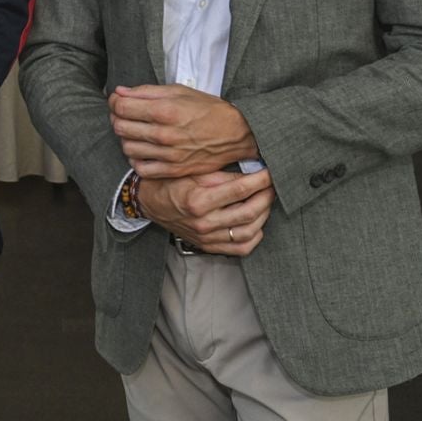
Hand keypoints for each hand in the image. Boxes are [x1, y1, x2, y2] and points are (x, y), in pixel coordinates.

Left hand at [110, 83, 258, 178]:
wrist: (237, 135)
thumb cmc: (208, 110)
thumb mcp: (180, 91)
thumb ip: (147, 92)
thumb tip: (120, 92)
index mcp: (165, 111)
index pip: (122, 107)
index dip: (115, 102)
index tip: (118, 100)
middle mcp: (164, 134)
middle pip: (120, 127)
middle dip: (117, 118)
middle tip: (125, 114)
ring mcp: (168, 155)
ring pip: (127, 148)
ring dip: (126, 138)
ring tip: (135, 131)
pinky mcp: (173, 170)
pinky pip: (141, 168)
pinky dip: (136, 159)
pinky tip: (142, 149)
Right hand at [137, 170, 273, 256]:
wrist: (149, 202)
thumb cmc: (170, 183)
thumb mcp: (193, 172)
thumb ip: (222, 175)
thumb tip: (252, 172)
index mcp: (198, 200)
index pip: (240, 190)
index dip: (261, 180)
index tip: (270, 172)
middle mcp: (203, 222)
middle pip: (249, 212)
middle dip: (266, 197)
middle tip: (272, 186)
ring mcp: (206, 238)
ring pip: (248, 232)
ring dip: (263, 216)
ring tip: (265, 202)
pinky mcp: (207, 246)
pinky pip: (240, 248)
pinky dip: (254, 236)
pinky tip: (256, 223)